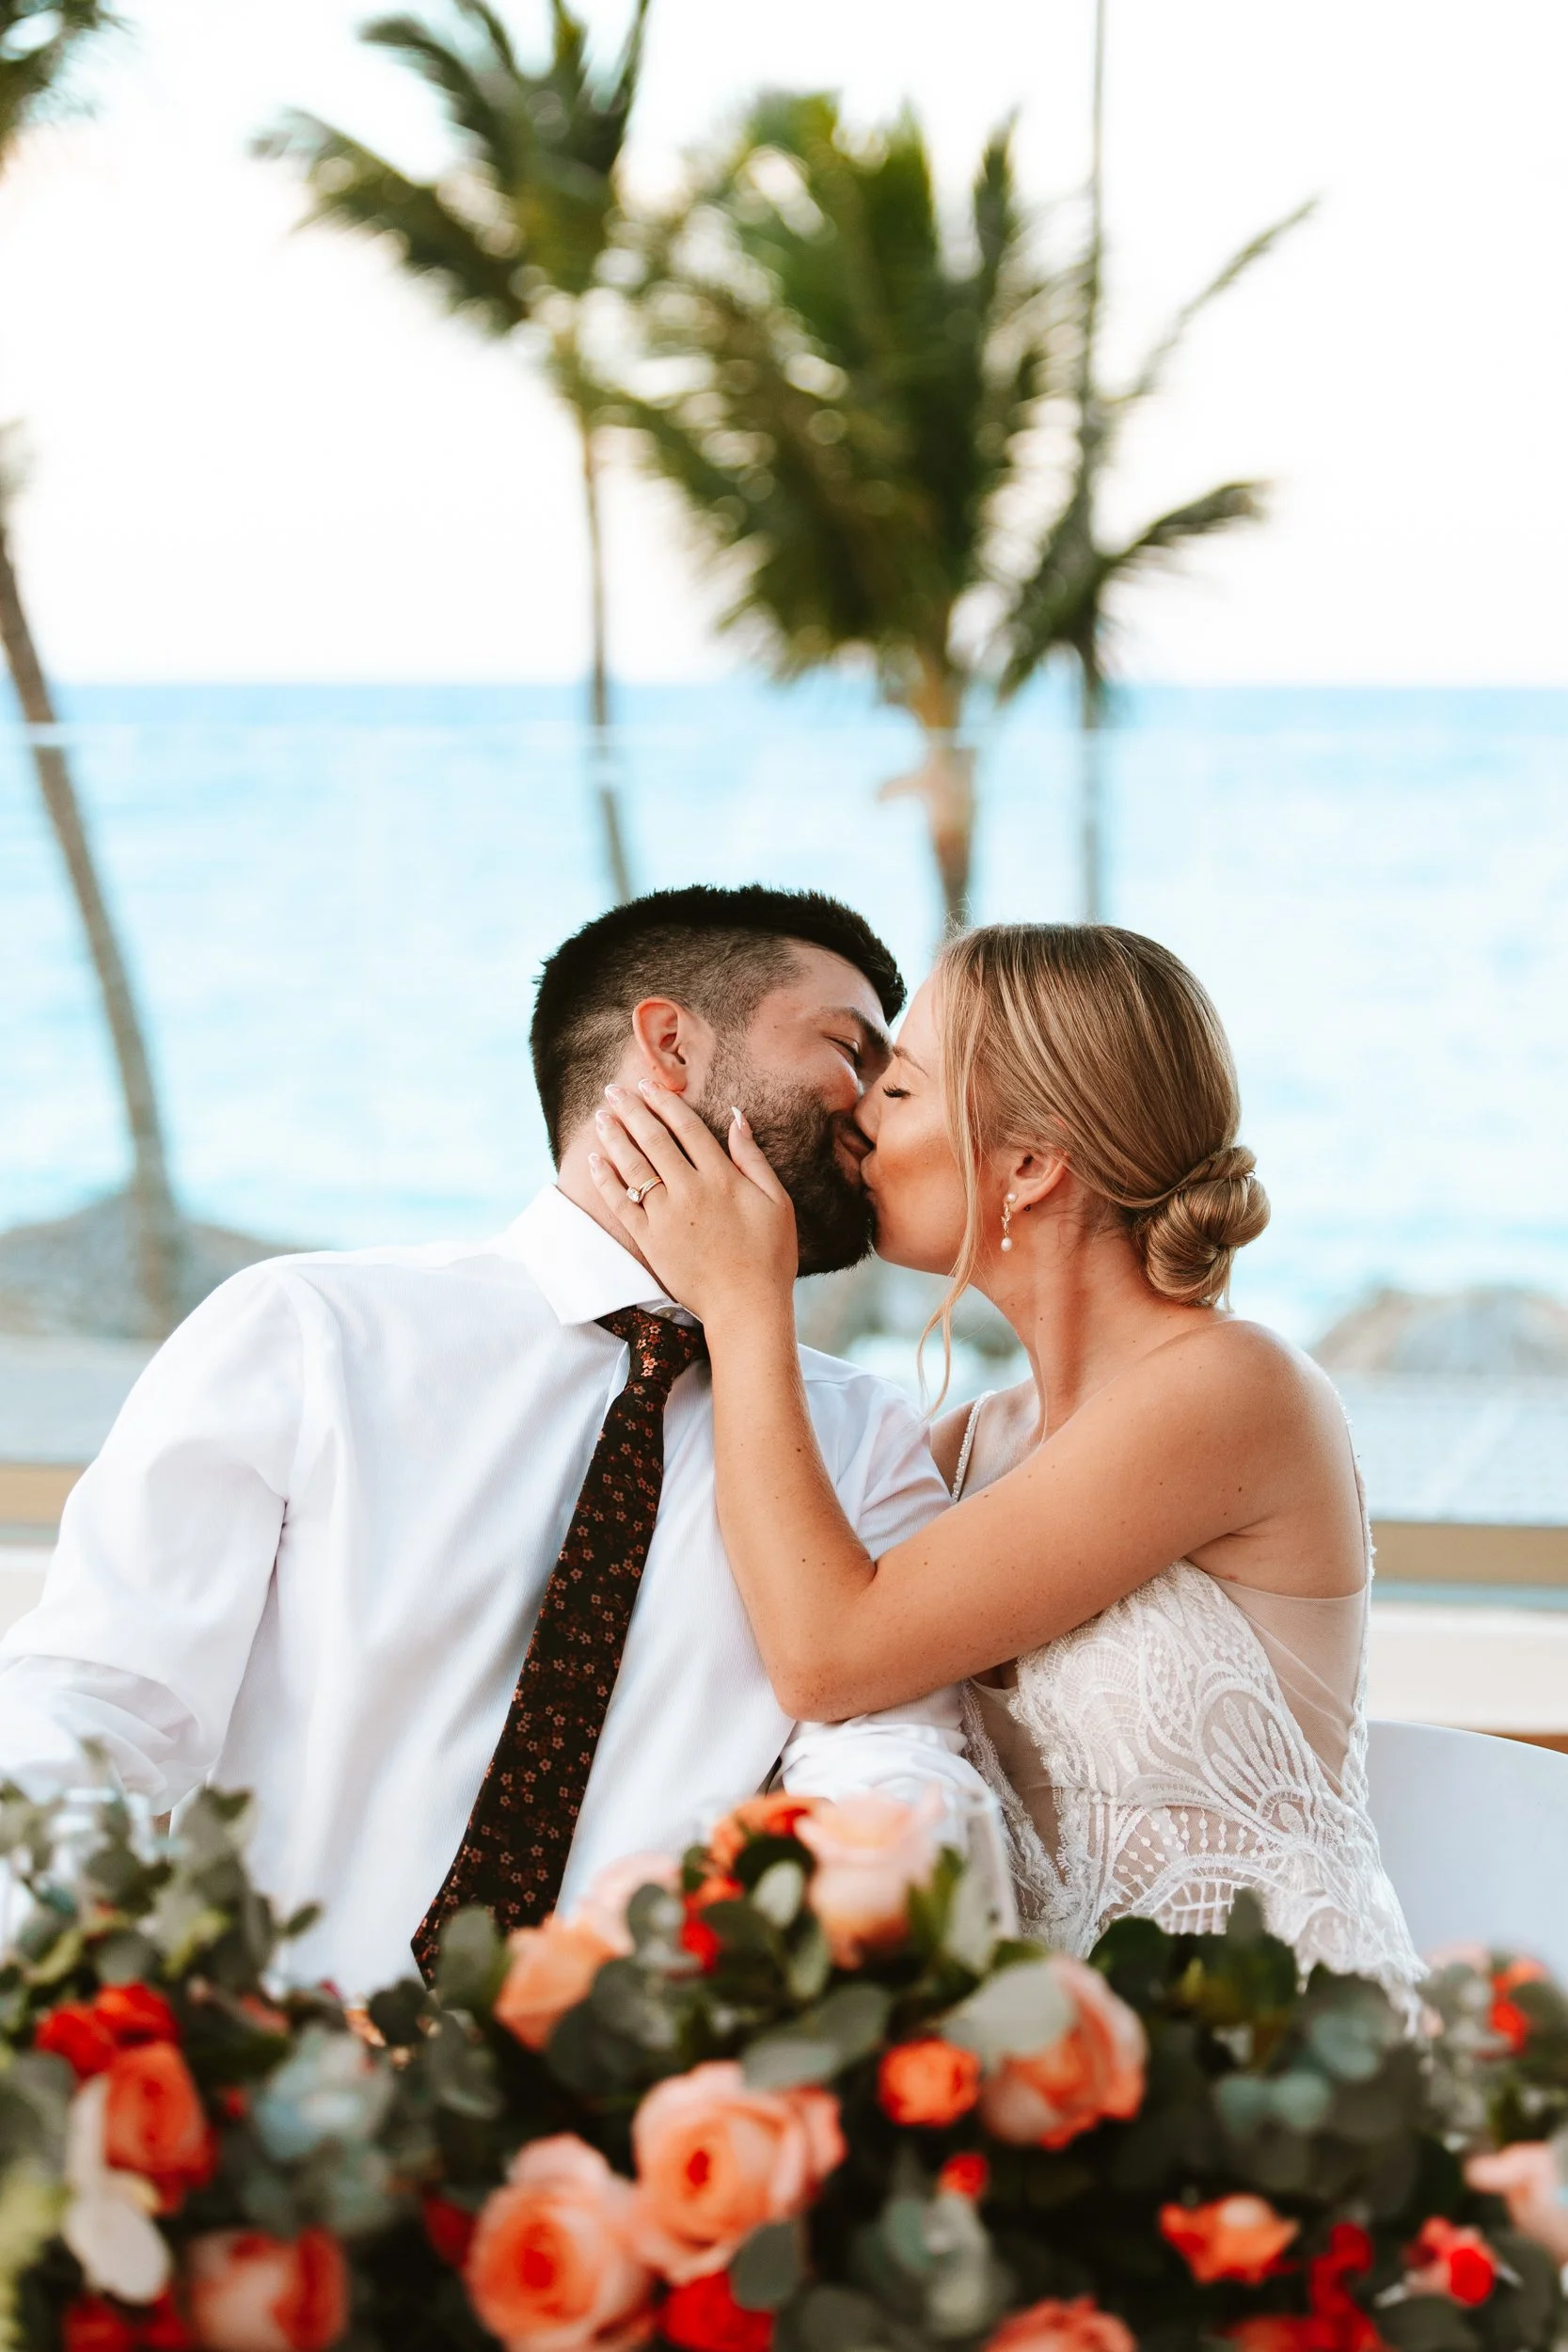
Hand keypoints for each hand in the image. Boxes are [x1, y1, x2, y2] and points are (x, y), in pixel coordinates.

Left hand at [589, 1082, 798, 1327]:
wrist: (746, 1305)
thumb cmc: (769, 1255)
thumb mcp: (776, 1201)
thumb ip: (752, 1158)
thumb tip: (736, 1118)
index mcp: (721, 1177)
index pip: (686, 1127)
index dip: (665, 1102)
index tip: (649, 1084)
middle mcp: (689, 1190)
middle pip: (653, 1140)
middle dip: (631, 1110)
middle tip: (613, 1090)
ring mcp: (665, 1216)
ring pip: (633, 1166)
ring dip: (614, 1137)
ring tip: (600, 1116)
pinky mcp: (649, 1240)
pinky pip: (621, 1204)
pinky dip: (606, 1180)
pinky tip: (596, 1161)